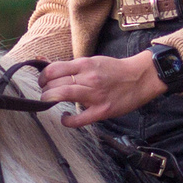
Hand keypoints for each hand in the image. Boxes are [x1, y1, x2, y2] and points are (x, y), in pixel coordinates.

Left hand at [39, 52, 166, 127]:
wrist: (140, 77)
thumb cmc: (114, 70)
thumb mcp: (93, 61)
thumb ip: (73, 67)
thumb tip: (49, 67)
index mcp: (85, 64)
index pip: (54, 69)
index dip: (43, 77)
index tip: (43, 82)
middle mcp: (88, 78)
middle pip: (55, 83)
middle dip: (45, 89)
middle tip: (46, 93)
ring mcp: (95, 95)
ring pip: (63, 95)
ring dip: (50, 99)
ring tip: (49, 102)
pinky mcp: (102, 111)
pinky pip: (79, 119)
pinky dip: (67, 121)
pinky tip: (65, 118)